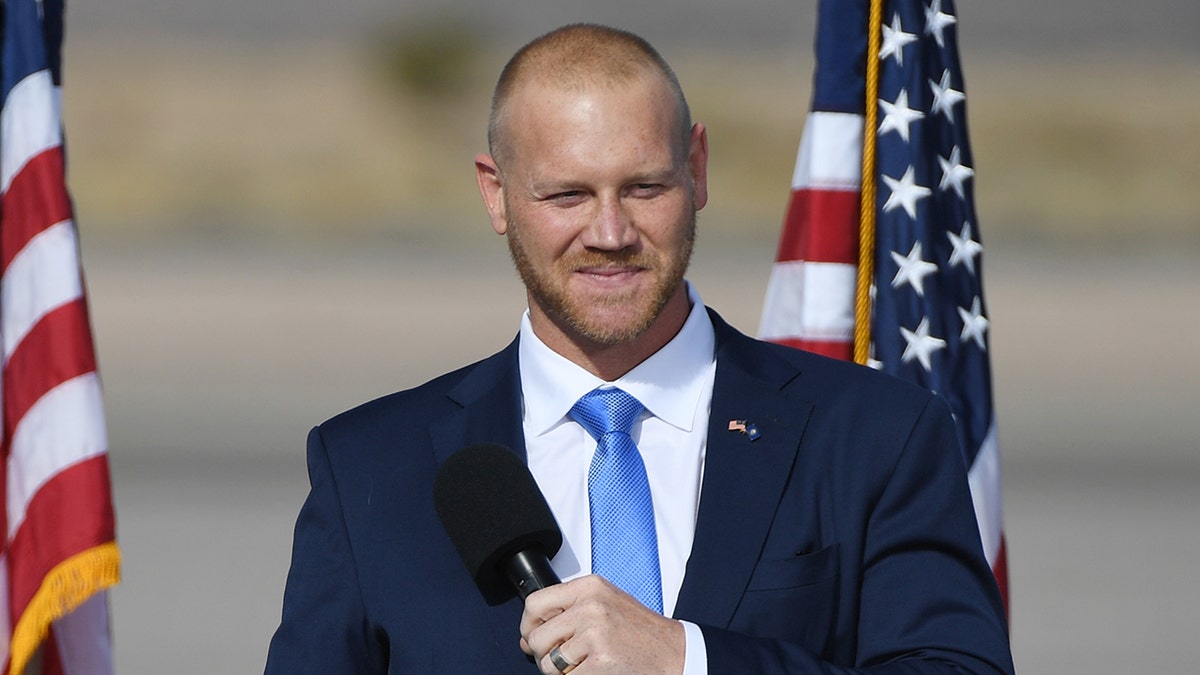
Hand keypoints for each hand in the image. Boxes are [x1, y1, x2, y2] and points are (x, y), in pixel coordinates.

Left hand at [520, 575, 684, 673]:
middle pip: (537, 638)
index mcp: (589, 587)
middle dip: (544, 655)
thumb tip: (527, 636)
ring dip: (560, 672)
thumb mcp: (605, 603)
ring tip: (582, 664)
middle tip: (562, 658)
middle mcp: (590, 607)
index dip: (528, 625)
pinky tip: (593, 671)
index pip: (535, 603)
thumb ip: (569, 611)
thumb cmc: (640, 630)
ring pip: (548, 664)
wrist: (672, 651)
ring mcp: (595, 635)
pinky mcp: (600, 661)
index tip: (532, 636)